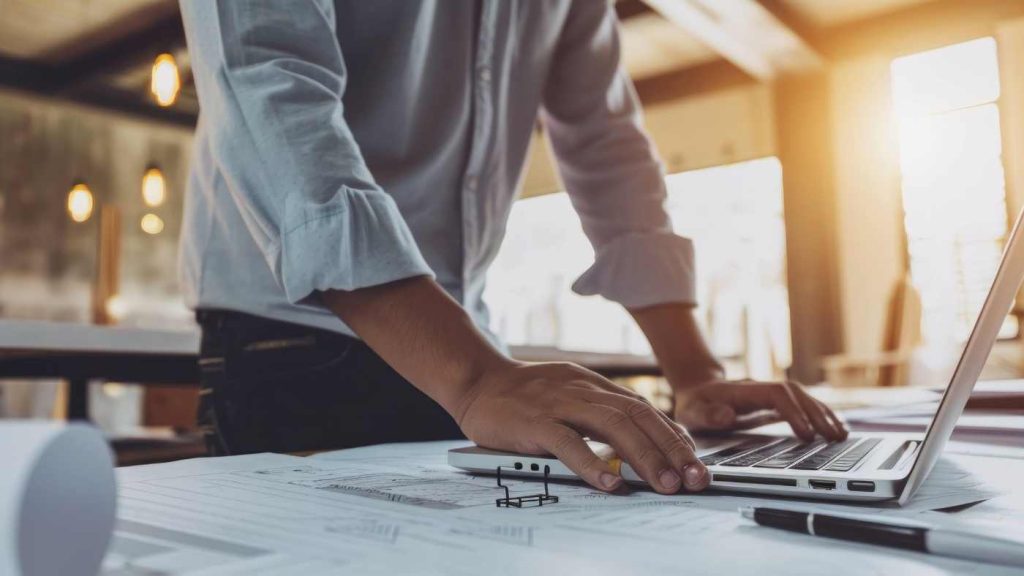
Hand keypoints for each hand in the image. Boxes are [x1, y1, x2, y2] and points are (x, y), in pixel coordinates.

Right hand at [455, 361, 710, 494]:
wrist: (476, 380)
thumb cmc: (525, 396)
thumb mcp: (571, 395)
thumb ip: (602, 413)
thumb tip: (644, 441)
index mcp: (595, 386)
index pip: (645, 410)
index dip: (674, 436)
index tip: (695, 463)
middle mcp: (583, 390)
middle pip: (638, 418)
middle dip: (672, 450)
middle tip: (694, 479)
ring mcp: (559, 404)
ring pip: (613, 427)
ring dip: (645, 458)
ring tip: (665, 484)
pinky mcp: (533, 422)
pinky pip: (568, 442)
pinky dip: (592, 463)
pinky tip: (610, 483)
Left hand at [672, 379, 847, 441]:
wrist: (696, 390)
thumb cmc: (694, 404)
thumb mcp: (692, 412)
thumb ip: (708, 415)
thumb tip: (727, 417)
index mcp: (743, 391)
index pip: (776, 395)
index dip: (794, 412)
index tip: (806, 434)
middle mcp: (760, 389)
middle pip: (796, 394)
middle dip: (817, 414)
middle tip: (834, 438)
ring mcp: (769, 395)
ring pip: (803, 398)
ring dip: (823, 415)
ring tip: (841, 436)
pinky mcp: (774, 404)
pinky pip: (801, 406)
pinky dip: (819, 416)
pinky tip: (833, 429)